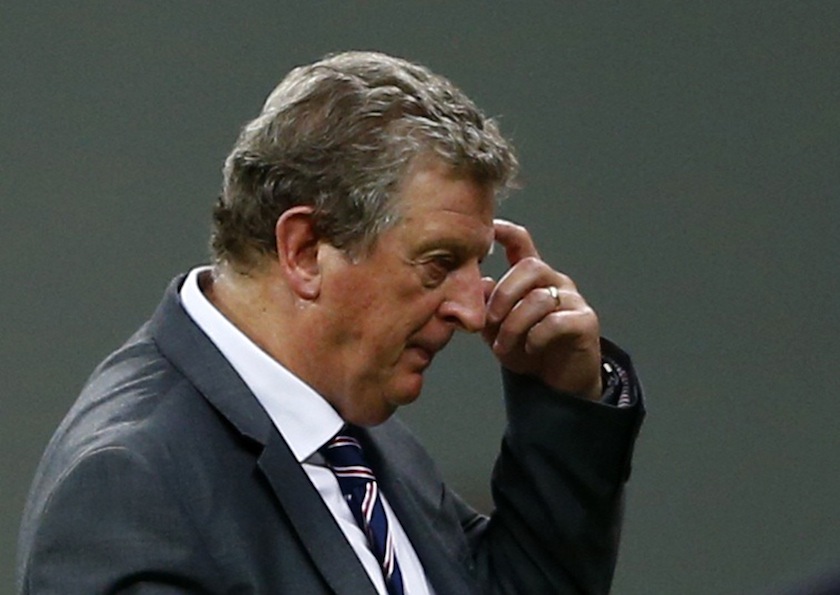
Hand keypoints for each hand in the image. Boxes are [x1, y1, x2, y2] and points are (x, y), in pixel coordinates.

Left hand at [482, 220, 602, 399]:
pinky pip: (555, 322)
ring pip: (539, 299)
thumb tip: (480, 284)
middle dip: (503, 295)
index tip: (489, 228)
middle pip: (530, 268)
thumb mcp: (497, 330)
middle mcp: (555, 282)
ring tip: (504, 347)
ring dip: (514, 325)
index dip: (505, 232)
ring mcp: (572, 300)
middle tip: (491, 321)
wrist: (556, 384)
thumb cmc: (527, 351)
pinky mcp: (585, 322)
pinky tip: (531, 348)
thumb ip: (486, 307)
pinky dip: (536, 337)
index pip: (522, 243)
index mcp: (532, 279)